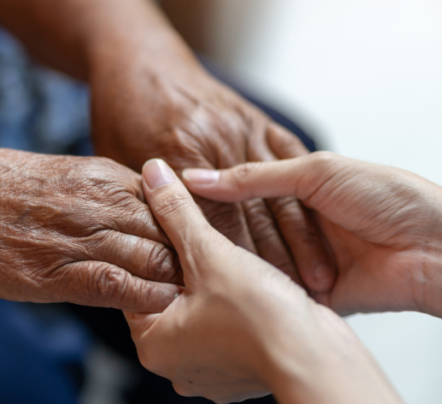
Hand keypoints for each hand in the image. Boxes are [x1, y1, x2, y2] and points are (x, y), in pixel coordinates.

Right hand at [0, 145, 182, 312]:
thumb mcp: (62, 176)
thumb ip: (103, 196)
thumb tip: (135, 222)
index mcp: (105, 176)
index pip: (171, 205)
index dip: (191, 232)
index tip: (200, 253)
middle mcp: (101, 203)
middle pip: (172, 232)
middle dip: (193, 260)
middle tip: (208, 284)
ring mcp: (79, 236)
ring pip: (153, 257)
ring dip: (175, 282)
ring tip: (191, 303)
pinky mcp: (55, 271)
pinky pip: (116, 284)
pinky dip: (142, 298)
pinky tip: (155, 309)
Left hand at [90, 47, 335, 292]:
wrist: (142, 60)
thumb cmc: (124, 112)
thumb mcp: (120, 164)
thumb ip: (143, 205)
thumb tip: (150, 255)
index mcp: (179, 154)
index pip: (209, 224)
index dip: (231, 269)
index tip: (248, 305)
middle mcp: (214, 141)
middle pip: (247, 215)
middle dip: (272, 265)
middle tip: (295, 303)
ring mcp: (240, 129)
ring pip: (276, 194)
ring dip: (301, 242)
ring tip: (320, 282)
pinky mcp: (259, 122)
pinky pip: (291, 167)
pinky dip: (306, 201)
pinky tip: (320, 230)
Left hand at [125, 159, 419, 403]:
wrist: (319, 361)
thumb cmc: (260, 317)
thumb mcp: (209, 253)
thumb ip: (177, 212)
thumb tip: (152, 173)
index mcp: (153, 345)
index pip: (138, 284)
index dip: (154, 249)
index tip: (170, 224)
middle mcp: (176, 366)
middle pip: (171, 298)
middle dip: (187, 267)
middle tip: (201, 237)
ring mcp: (211, 373)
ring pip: (203, 312)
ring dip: (214, 284)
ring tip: (228, 257)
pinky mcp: (242, 371)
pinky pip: (230, 328)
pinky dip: (237, 306)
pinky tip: (251, 285)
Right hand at [182, 152, 441, 328]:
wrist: (433, 249)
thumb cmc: (390, 197)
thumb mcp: (317, 172)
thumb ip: (255, 177)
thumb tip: (199, 179)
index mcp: (299, 186)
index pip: (240, 189)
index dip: (207, 193)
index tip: (170, 196)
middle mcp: (296, 224)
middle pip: (242, 229)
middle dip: (213, 232)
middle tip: (170, 235)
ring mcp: (301, 260)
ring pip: (253, 262)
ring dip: (232, 261)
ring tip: (187, 263)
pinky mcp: (309, 295)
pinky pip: (272, 292)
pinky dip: (254, 289)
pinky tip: (223, 286)